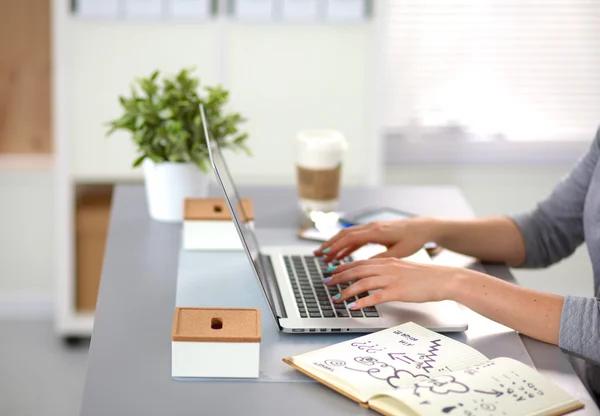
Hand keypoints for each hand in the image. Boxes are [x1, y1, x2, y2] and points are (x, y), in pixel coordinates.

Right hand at [314, 217, 437, 261]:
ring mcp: (372, 228)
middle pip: (344, 235)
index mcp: (375, 232)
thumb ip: (379, 258)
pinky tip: (341, 255)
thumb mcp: (397, 252)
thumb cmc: (413, 239)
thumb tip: (363, 266)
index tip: (325, 255)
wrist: (423, 227)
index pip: (349, 238)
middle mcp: (371, 227)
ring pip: (348, 235)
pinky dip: (346, 245)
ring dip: (336, 244)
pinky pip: (356, 237)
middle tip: (318, 255)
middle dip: (330, 244)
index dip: (335, 247)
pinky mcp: (375, 231)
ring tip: (325, 255)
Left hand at [325, 258, 462, 308]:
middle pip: (356, 270)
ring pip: (362, 283)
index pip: (359, 262)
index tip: (331, 271)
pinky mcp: (398, 291)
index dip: (343, 267)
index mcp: (387, 261)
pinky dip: (362, 301)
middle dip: (338, 277)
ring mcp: (391, 279)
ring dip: (346, 290)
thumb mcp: (402, 269)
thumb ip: (386, 271)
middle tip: (326, 283)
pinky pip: (376, 296)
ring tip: (336, 298)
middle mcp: (387, 268)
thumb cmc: (425, 277)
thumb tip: (372, 277)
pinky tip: (354, 306)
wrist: (443, 279)